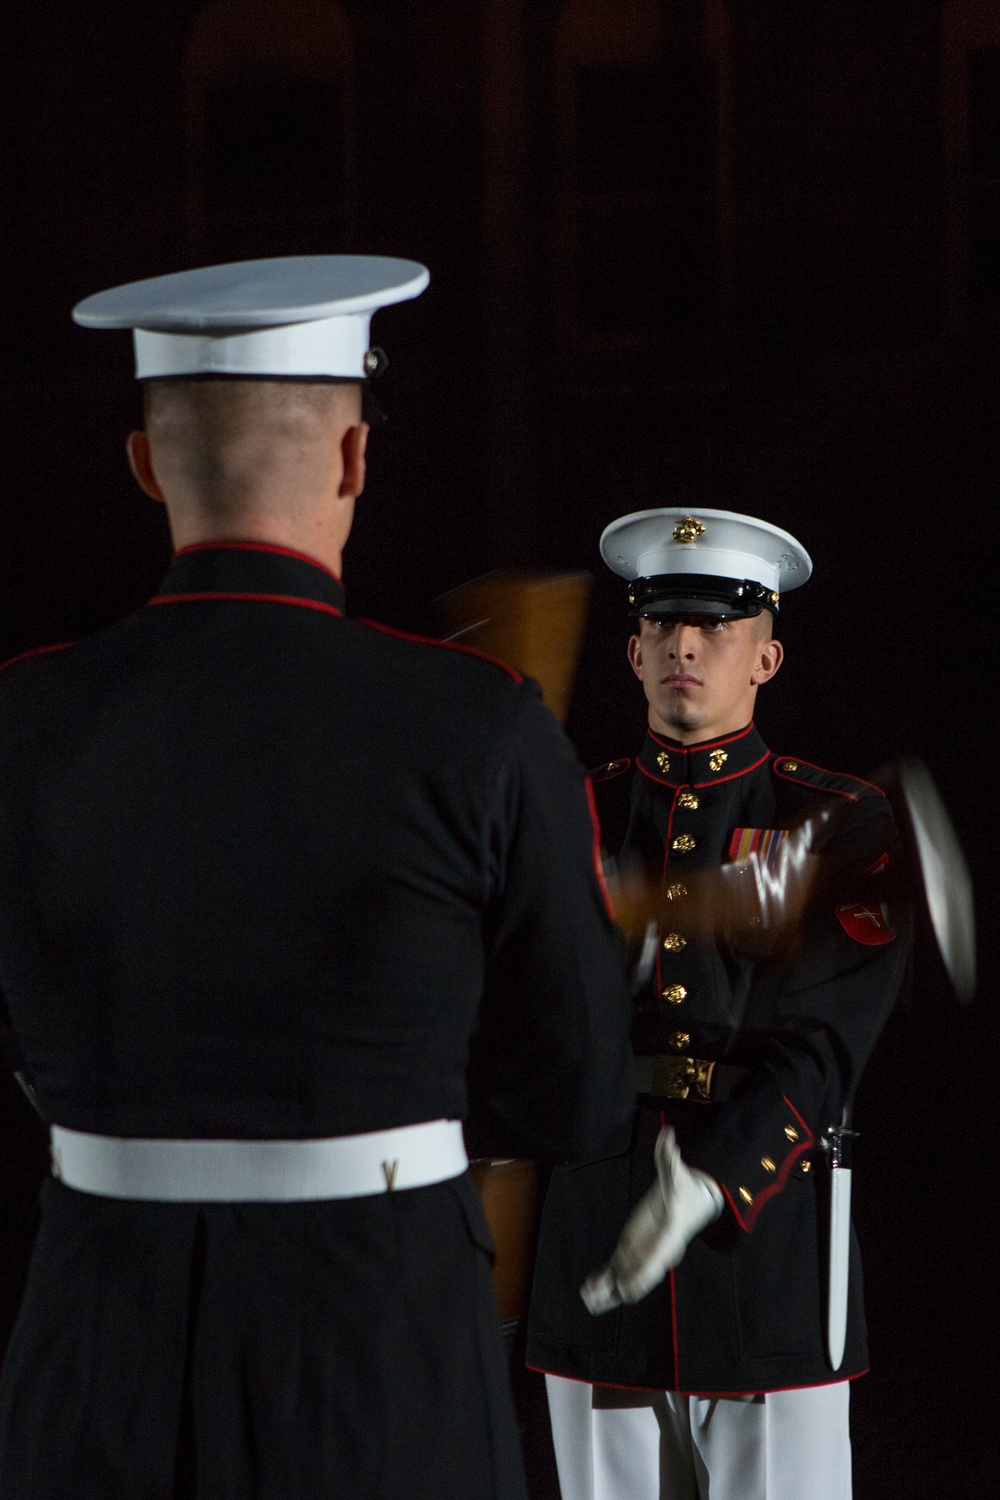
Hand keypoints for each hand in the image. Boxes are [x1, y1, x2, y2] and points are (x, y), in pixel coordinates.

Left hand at [580, 1126, 721, 1314]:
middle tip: (599, 1298)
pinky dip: (607, 1279)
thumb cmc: (685, 1188)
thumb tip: (668, 1136)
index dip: (642, 1274)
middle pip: (640, 1275)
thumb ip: (670, 1156)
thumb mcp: (678, 1172)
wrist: (694, 1199)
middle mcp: (657, 1249)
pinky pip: (620, 1267)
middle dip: (622, 1288)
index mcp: (669, 1235)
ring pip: (627, 1275)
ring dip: (609, 1288)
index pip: (657, 1258)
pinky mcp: (635, 1247)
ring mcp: (645, 1250)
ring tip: (588, 1298)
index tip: (628, 1288)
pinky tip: (590, 1288)